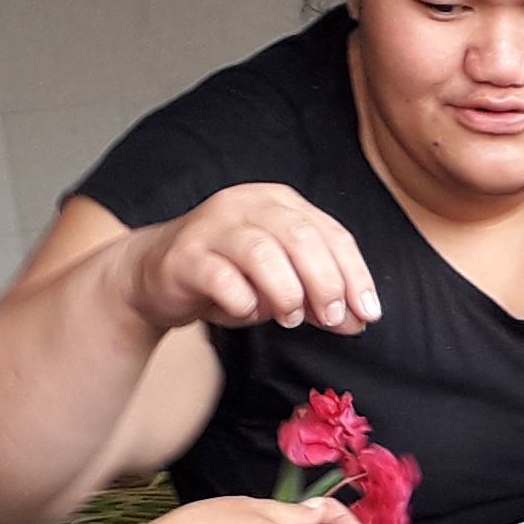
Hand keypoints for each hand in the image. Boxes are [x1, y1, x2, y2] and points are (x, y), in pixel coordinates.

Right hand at [116, 183, 380, 336]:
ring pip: (262, 252)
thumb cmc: (228, 276)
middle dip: (325, 282)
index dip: (355, 274)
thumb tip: (359, 320)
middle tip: (332, 318)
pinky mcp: (185, 255)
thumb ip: (319, 297)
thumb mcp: (281, 284)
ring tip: (290, 318)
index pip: (331, 233)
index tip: (368, 312)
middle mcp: (246, 204)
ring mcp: (213, 227)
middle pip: (300, 237)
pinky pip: (220, 277)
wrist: (155, 276)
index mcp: (279, 203)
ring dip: (285, 291)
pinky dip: (242, 300)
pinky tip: (247, 311)